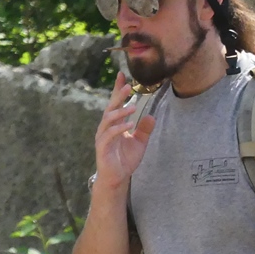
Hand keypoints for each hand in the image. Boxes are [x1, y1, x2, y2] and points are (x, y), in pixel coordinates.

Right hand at [92, 72, 155, 190]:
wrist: (117, 178)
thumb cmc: (125, 159)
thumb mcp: (140, 142)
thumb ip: (145, 129)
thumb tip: (152, 116)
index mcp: (115, 124)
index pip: (115, 103)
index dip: (118, 90)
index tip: (122, 75)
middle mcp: (106, 128)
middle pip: (111, 108)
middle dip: (118, 96)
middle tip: (127, 86)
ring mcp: (103, 137)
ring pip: (108, 120)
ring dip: (120, 112)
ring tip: (132, 106)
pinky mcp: (102, 148)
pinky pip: (109, 135)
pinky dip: (119, 128)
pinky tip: (129, 124)